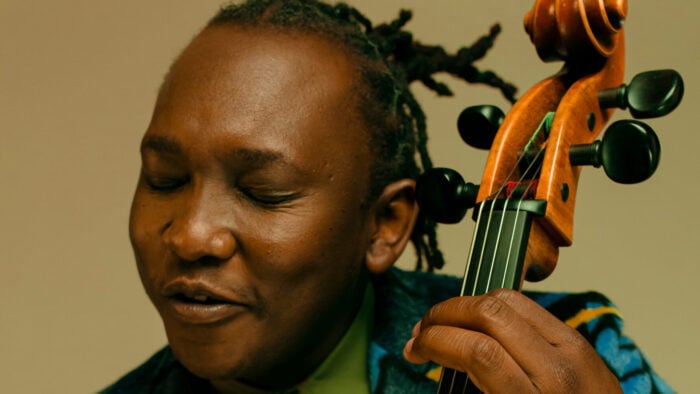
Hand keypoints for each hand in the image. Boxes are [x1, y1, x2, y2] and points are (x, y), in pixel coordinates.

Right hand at [403, 289, 621, 392]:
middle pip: (491, 313)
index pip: (479, 350)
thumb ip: (478, 388)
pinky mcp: (578, 340)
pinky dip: (493, 309)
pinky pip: (528, 308)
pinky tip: (477, 325)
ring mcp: (573, 350)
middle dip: (445, 313)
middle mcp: (558, 371)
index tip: (415, 350)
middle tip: (423, 332)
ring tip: (446, 324)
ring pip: (509, 300)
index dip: (437, 342)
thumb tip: (439, 356)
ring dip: (466, 305)